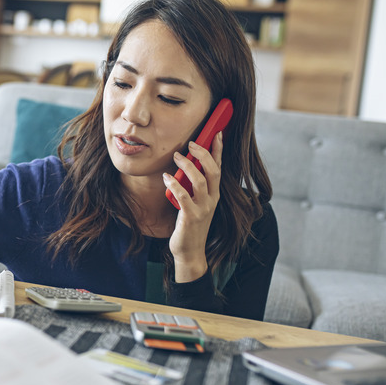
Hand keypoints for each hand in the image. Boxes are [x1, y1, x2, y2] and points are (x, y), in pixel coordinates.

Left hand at [162, 131, 222, 281]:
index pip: (219, 168)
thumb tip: (185, 165)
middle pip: (213, 171)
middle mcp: (212, 200)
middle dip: (203, 153)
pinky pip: (184, 196)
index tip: (217, 133)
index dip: (218, 150)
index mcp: (214, 194)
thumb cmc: (189, 225)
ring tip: (176, 157)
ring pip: (200, 181)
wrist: (189, 251)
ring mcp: (203, 209)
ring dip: (187, 166)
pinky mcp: (191, 217)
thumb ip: (193, 187)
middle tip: (191, 143)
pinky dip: (175, 185)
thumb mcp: (195, 203)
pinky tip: (166, 178)